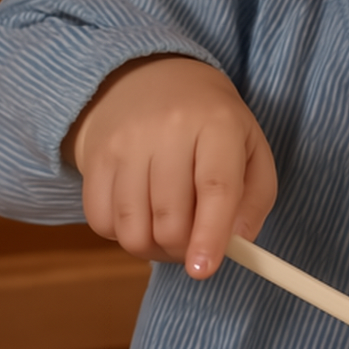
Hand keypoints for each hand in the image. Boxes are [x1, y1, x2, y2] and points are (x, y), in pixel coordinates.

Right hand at [64, 56, 276, 277]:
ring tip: (168, 232)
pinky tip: (140, 216)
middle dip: (184, 249)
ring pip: (133, 230)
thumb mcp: (250, 148)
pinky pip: (102, 223)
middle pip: (171, 219)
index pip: (215, 187)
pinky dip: (122, 235)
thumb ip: (255, 199)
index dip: (210, 236)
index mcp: (217, 123)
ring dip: (153, 249)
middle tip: (195, 246)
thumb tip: (237, 243)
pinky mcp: (94, 158)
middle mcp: (167, 128)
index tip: (205, 271)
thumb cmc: (209, 123)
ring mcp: (124, 142)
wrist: (147, 77)